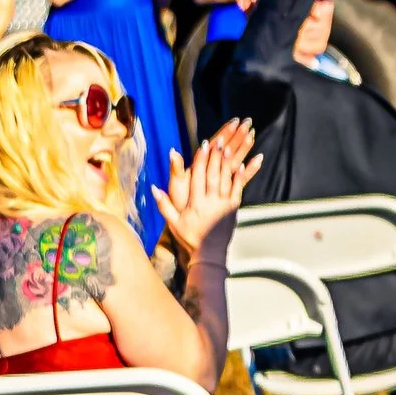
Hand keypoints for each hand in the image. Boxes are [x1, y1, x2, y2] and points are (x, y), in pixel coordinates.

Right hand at [156, 117, 260, 267]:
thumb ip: (164, 204)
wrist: (210, 254)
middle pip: (213, 174)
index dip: (200, 160)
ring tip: (229, 146)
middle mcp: (211, 201)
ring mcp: (224, 205)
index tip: (202, 146)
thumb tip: (153, 187)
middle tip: (218, 140)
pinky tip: (242, 165)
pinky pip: (238, 190)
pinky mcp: (233, 208)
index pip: (198, 177)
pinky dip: (240, 177)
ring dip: (228, 162)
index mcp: (196, 203)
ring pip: (226, 179)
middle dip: (215, 156)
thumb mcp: (173, 223)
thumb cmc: (190, 238)